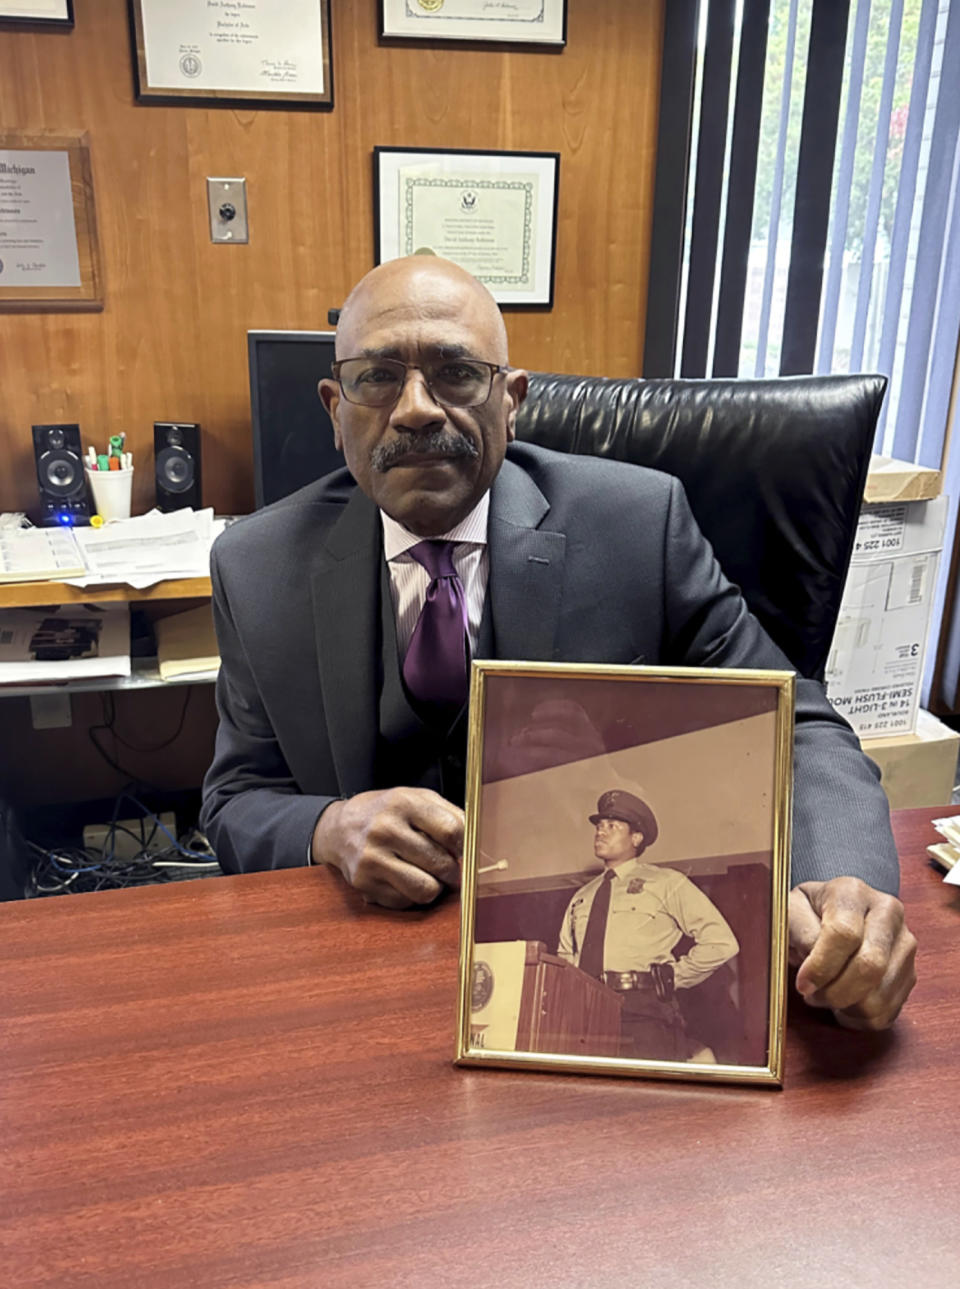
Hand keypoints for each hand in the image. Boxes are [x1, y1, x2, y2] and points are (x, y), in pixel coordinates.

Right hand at [312, 787, 463, 909]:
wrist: (340, 828)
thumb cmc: (386, 813)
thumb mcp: (416, 799)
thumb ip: (450, 815)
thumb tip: (477, 843)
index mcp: (403, 803)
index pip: (451, 830)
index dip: (464, 845)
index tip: (463, 850)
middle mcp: (385, 830)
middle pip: (441, 864)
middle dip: (452, 870)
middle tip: (447, 866)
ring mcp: (372, 859)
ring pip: (425, 890)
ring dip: (434, 887)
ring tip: (430, 876)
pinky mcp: (364, 883)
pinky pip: (405, 901)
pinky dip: (411, 895)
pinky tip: (405, 879)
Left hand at [789, 877, 916, 1029]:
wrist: (831, 915)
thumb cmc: (807, 914)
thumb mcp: (790, 912)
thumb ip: (798, 932)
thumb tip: (813, 964)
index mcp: (853, 893)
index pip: (844, 933)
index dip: (821, 966)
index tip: (803, 984)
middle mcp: (887, 913)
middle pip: (870, 966)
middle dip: (835, 992)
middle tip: (812, 995)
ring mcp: (904, 944)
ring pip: (880, 995)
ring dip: (846, 1007)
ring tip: (825, 995)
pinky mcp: (909, 974)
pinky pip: (887, 1011)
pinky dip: (860, 1018)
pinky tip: (844, 1003)